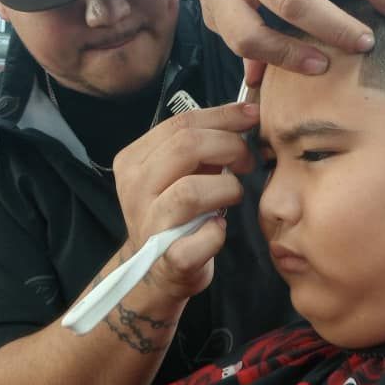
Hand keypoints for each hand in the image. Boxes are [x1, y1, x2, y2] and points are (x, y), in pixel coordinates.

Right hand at [112, 102, 258, 300]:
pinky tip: (218, 228)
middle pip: (186, 147)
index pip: (180, 124)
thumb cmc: (176, 212)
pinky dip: (219, 232)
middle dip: (229, 146)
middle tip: (247, 161)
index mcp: (133, 160)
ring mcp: (149, 224)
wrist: (156, 271)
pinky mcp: (169, 258)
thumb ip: (200, 143)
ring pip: (192, 191)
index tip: (251, 115)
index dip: (223, 116)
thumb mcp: (177, 172)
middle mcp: (134, 189)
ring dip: (227, 187)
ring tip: (233, 194)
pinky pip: (204, 237)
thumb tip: (243, 113)